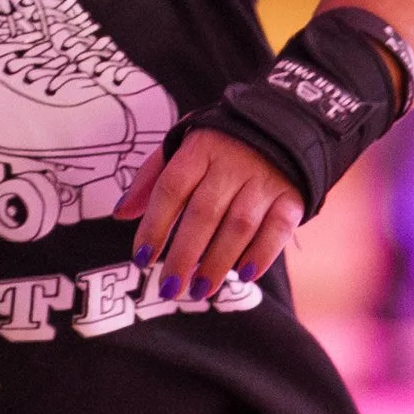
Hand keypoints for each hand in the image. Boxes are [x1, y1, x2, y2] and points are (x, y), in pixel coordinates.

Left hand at [116, 125, 303, 298]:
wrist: (284, 124)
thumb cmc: (221, 146)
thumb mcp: (183, 147)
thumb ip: (152, 179)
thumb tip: (122, 214)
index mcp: (200, 148)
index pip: (172, 188)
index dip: (154, 225)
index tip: (141, 259)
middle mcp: (232, 163)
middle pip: (203, 213)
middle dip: (184, 255)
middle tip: (169, 287)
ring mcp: (264, 180)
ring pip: (239, 226)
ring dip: (217, 263)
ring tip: (199, 290)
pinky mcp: (291, 196)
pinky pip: (277, 230)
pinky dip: (261, 255)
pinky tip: (243, 275)